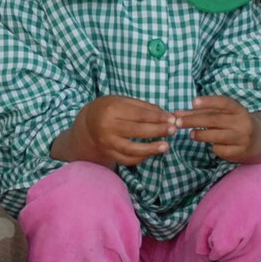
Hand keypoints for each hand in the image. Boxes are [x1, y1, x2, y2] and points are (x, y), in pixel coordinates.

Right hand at [50, 96, 174, 167]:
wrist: (87, 124)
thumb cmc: (109, 109)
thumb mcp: (123, 101)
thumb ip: (143, 107)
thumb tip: (167, 116)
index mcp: (112, 110)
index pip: (140, 115)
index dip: (158, 118)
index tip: (172, 119)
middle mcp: (107, 127)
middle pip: (137, 131)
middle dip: (158, 131)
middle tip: (173, 130)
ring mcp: (107, 142)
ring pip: (132, 149)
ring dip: (151, 149)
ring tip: (166, 146)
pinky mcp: (108, 153)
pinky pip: (127, 159)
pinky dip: (140, 158)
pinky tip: (151, 153)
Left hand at [174, 95, 260, 163]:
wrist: (259, 141)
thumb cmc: (234, 124)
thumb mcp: (223, 115)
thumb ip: (202, 113)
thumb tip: (177, 114)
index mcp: (239, 110)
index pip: (224, 103)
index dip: (208, 101)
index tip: (193, 102)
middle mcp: (242, 122)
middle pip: (215, 120)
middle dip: (194, 120)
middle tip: (177, 122)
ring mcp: (242, 138)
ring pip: (216, 136)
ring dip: (200, 135)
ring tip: (191, 135)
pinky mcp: (240, 152)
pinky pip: (220, 150)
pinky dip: (213, 147)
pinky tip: (210, 145)